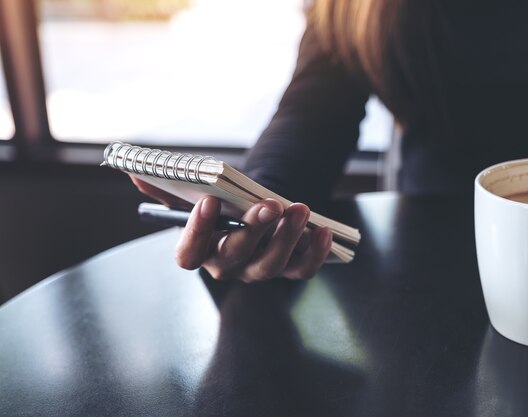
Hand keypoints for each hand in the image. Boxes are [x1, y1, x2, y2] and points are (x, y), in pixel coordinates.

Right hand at [130, 176, 332, 280]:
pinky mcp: (287, 269)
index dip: (196, 232)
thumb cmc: (220, 204)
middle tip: (270, 205)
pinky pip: (302, 270)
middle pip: (235, 256)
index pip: (188, 253)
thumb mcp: (192, 195)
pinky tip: (323, 231)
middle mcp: (226, 267)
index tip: (207, 202)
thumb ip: (166, 187)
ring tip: (300, 208)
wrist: (252, 213)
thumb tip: (136, 171)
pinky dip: (315, 254)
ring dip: (287, 237)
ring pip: (271, 265)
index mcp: (198, 251)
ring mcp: (257, 271)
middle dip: (253, 230)